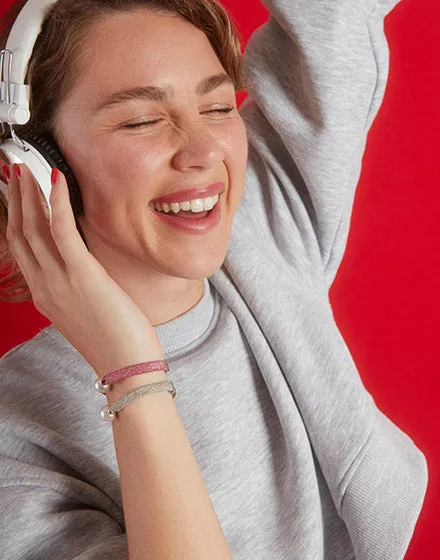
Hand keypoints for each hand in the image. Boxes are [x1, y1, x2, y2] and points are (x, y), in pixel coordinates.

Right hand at [3, 162, 163, 376]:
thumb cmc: (114, 341)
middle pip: (20, 234)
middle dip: (15, 200)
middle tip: (15, 173)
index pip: (22, 250)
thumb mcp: (84, 313)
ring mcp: (59, 281)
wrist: (127, 366)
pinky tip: (55, 179)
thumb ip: (74, 289)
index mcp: (45, 295)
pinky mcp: (82, 274)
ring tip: (26, 170)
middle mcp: (44, 287)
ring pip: (34, 228)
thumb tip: (81, 269)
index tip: (16, 197)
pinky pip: (62, 230)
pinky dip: (57, 202)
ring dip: (28, 194)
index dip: (15, 219)